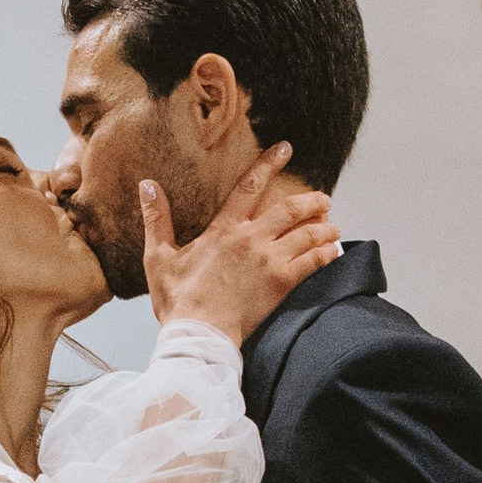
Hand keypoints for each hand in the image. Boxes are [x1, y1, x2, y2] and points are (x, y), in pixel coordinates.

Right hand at [143, 146, 342, 343]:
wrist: (199, 334)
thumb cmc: (178, 299)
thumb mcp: (157, 256)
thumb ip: (156, 218)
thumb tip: (147, 185)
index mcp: (223, 229)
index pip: (248, 186)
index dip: (268, 164)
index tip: (285, 148)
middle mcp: (250, 239)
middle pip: (289, 210)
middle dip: (310, 201)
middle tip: (324, 198)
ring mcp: (269, 261)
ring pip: (306, 234)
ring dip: (323, 227)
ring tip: (333, 225)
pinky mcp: (281, 284)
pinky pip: (311, 263)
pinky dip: (325, 254)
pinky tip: (334, 251)